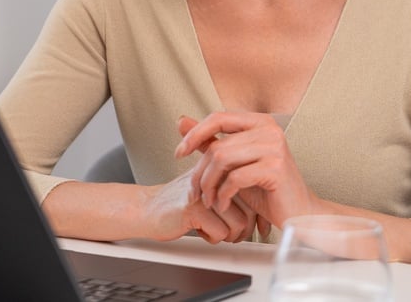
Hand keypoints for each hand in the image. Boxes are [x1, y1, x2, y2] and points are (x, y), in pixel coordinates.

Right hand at [140, 165, 257, 243]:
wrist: (148, 209)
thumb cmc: (180, 205)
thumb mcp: (209, 195)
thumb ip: (235, 199)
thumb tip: (263, 219)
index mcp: (221, 172)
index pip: (254, 194)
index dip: (255, 215)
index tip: (251, 226)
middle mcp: (215, 178)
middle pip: (250, 210)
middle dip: (243, 230)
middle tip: (228, 233)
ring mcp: (205, 192)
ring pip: (239, 223)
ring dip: (229, 236)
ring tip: (213, 231)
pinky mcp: (194, 208)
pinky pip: (221, 232)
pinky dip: (212, 238)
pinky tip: (200, 230)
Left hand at [175, 112, 316, 229]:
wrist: (297, 213)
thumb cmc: (266, 190)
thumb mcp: (234, 164)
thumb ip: (210, 142)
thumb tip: (180, 121)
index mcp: (259, 122)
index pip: (218, 117)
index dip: (194, 133)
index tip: (179, 153)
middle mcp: (269, 129)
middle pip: (217, 145)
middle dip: (199, 172)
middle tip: (194, 192)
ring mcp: (274, 147)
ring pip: (222, 159)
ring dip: (208, 184)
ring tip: (208, 200)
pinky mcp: (276, 168)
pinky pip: (235, 178)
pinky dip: (223, 194)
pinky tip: (222, 205)